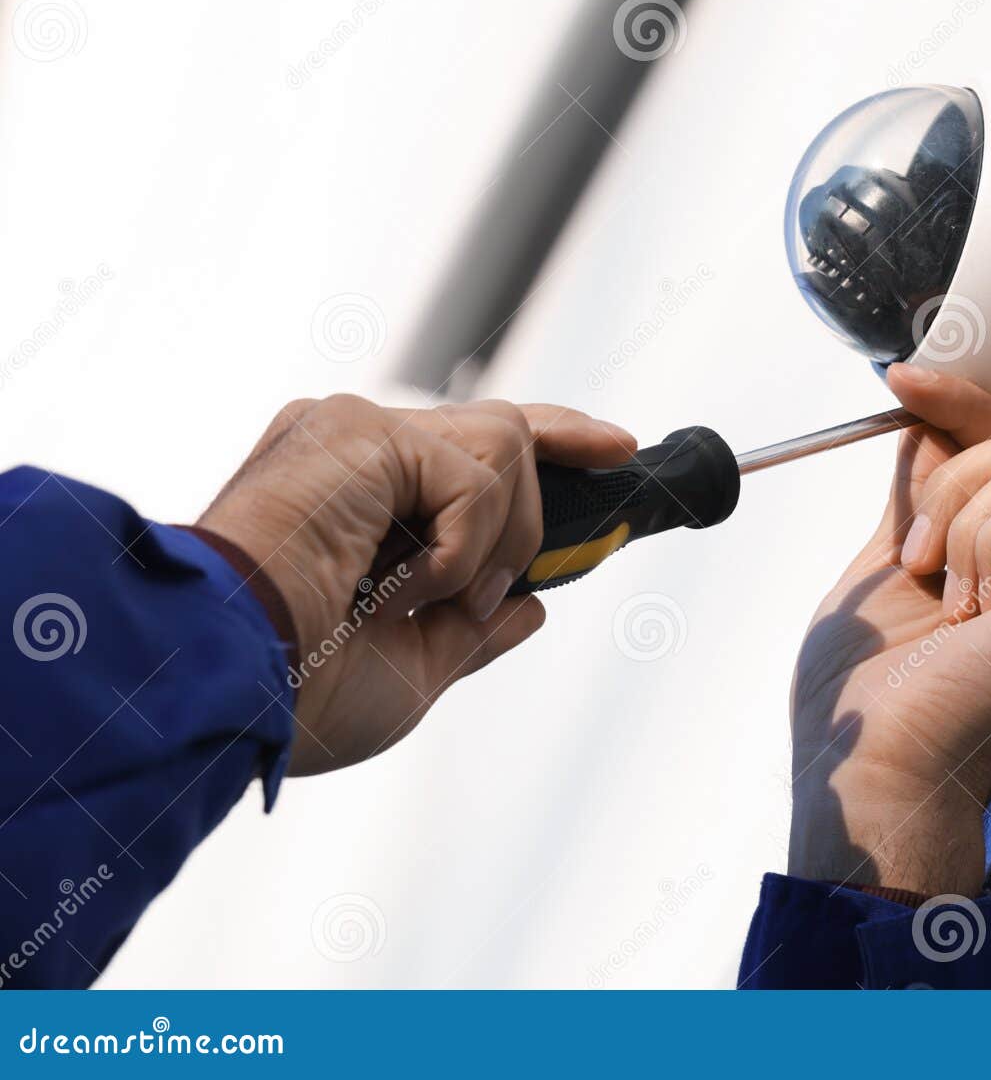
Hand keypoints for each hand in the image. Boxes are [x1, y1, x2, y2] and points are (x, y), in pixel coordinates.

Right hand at [197, 394, 634, 774]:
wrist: (238, 695)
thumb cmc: (301, 697)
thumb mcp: (416, 669)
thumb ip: (474, 627)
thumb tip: (530, 605)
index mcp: (360, 497)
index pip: (473, 447)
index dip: (555, 440)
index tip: (617, 450)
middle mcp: (356, 448)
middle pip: (501, 429)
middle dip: (557, 474)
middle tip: (563, 518)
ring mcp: (356, 432)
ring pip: (506, 447)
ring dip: (496, 543)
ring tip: (426, 600)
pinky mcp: (360, 431)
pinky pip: (478, 474)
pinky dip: (463, 550)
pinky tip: (398, 589)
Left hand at [788, 365, 990, 895]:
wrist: (878, 769)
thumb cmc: (876, 698)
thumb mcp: (890, 564)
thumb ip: (922, 493)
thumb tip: (928, 423)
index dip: (966, 405)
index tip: (901, 381)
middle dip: (951, 483)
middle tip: (920, 565)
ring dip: (962, 520)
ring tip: (948, 600)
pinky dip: (986, 539)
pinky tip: (976, 612)